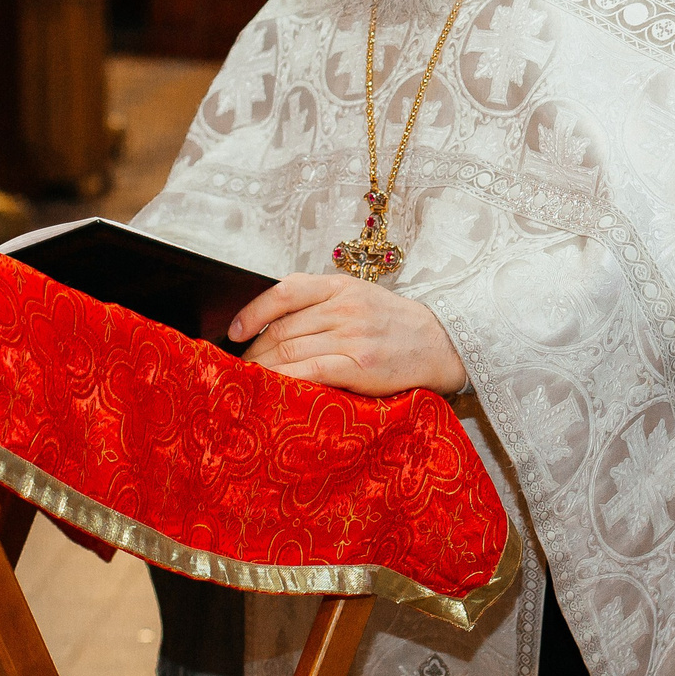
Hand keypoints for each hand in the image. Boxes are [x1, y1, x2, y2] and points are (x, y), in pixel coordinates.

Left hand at [229, 272, 467, 396]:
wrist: (440, 344)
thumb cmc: (394, 325)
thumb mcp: (359, 297)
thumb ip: (320, 302)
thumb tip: (271, 323)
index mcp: (341, 286)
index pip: (286, 291)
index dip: (253, 311)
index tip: (234, 331)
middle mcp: (345, 307)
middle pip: (283, 328)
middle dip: (254, 350)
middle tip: (239, 369)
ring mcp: (352, 336)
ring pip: (290, 350)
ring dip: (263, 368)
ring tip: (250, 382)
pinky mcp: (359, 366)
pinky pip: (309, 371)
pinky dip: (284, 380)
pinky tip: (272, 389)